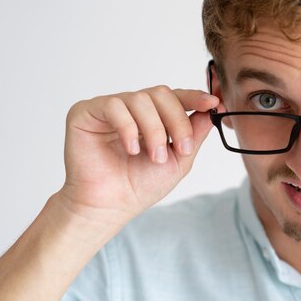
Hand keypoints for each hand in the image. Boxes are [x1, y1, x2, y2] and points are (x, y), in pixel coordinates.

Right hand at [57, 85, 218, 225]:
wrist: (110, 207)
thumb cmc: (139, 185)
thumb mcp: (179, 159)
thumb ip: (196, 133)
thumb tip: (214, 108)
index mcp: (154, 116)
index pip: (176, 97)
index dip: (195, 97)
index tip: (213, 103)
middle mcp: (132, 108)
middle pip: (162, 94)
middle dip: (177, 121)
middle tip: (181, 148)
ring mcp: (109, 108)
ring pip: (141, 99)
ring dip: (155, 129)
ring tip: (155, 156)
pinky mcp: (86, 112)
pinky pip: (114, 106)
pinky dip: (128, 127)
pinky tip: (131, 149)